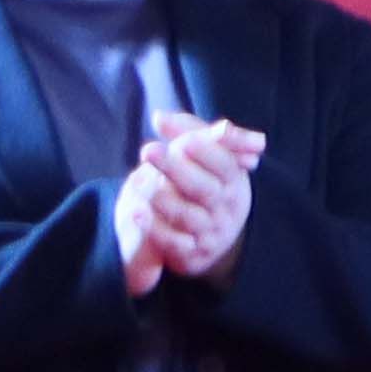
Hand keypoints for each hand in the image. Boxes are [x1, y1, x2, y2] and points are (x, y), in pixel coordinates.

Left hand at [117, 117, 266, 289]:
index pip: (226, 165)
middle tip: (150, 150)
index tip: (183, 142)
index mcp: (235, 181)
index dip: (207, 153)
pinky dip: (154, 228)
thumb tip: (159, 118)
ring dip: (162, 198)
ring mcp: (211, 233)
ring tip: (139, 181)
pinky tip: (135, 211)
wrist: (216, 237)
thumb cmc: (208, 185)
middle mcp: (226, 209)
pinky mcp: (192, 254)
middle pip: (204, 189)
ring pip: (188, 216)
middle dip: (177, 169)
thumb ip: (187, 132)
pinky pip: (174, 243)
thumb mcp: (208, 158)